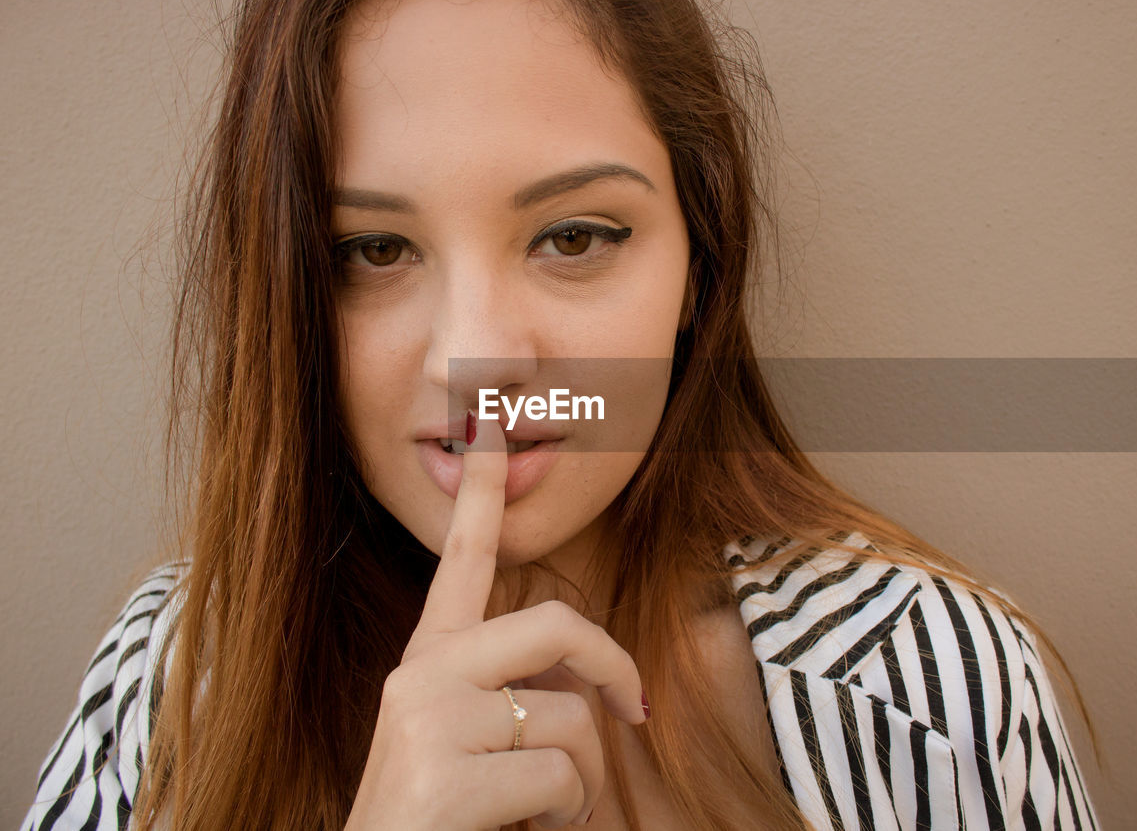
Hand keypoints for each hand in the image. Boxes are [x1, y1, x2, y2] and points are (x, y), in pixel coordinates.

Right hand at [345, 412, 648, 829]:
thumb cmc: (440, 818)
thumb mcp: (468, 741)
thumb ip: (508, 691)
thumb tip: (590, 681)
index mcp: (427, 660)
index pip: (463, 561)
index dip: (483, 493)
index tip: (491, 424)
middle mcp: (421, 674)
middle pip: (555, 624)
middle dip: (615, 666)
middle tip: (635, 710)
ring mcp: (430, 721)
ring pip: (570, 719)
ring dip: (583, 782)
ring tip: (546, 814)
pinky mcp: (446, 778)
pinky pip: (560, 776)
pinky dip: (568, 816)